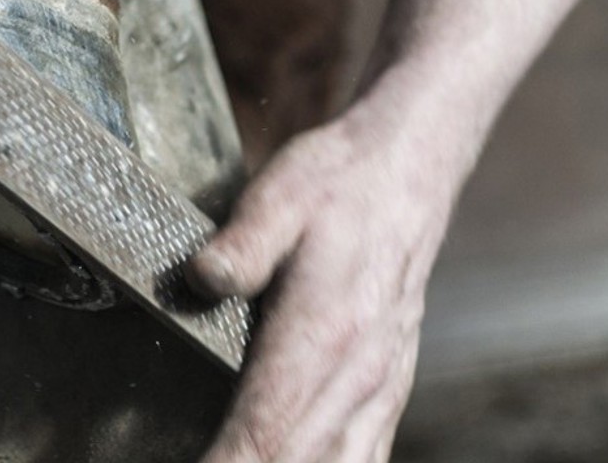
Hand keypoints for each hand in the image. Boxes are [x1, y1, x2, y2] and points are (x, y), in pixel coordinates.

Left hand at [187, 95, 472, 461]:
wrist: (407, 173)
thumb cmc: (337, 184)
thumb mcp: (279, 196)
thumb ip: (241, 244)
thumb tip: (200, 279)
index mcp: (325, 336)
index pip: (266, 434)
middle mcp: (359, 378)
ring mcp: (378, 393)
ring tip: (224, 462)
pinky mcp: (384, 395)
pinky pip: (362, 459)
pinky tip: (282, 462)